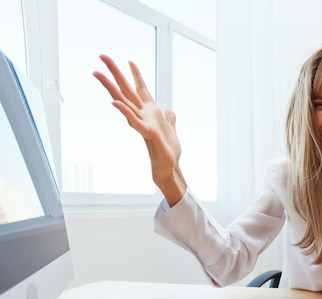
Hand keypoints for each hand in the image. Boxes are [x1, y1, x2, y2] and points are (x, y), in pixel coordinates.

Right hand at [93, 55, 186, 205]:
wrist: (169, 167)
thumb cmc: (168, 150)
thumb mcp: (171, 128)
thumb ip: (169, 118)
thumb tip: (170, 110)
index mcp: (149, 111)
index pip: (140, 89)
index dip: (136, 75)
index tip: (129, 60)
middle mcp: (142, 114)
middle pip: (126, 89)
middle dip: (114, 72)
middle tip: (101, 55)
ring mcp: (142, 123)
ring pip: (123, 101)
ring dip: (110, 87)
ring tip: (97, 73)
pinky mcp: (147, 133)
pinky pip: (133, 121)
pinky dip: (124, 112)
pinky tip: (115, 103)